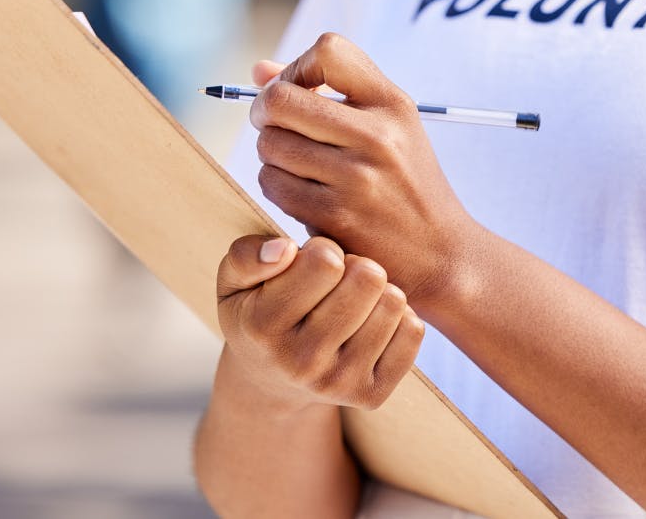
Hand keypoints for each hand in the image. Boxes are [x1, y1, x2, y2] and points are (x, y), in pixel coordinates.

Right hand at [216, 233, 424, 410]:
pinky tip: (371, 321)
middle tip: (338, 279)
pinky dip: (398, 317)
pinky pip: (412, 331)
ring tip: (353, 299)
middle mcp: (301, 362)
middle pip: (368, 278)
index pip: (325, 261)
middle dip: (356, 265)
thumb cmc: (256, 313)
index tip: (313, 261)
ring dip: (378, 290)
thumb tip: (285, 250)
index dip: (324, 249)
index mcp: (262, 328)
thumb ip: (247, 256)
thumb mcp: (233, 282)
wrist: (272, 380)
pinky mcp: (371, 395)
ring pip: (394, 303)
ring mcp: (339, 383)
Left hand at [249, 33, 478, 309]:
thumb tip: (257, 70)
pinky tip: (301, 190)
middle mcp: (377, 136)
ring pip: (270, 143)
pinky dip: (276, 183)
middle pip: (280, 99)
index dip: (298, 66)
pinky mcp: (335, 217)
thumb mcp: (388, 125)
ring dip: (272, 151)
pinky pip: (273, 183)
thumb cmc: (406, 181)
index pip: (328, 50)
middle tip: (276, 124)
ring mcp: (356, 178)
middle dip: (266, 110)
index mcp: (392, 103)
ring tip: (297, 162)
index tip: (301, 90)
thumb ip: (327, 89)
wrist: (441, 252)